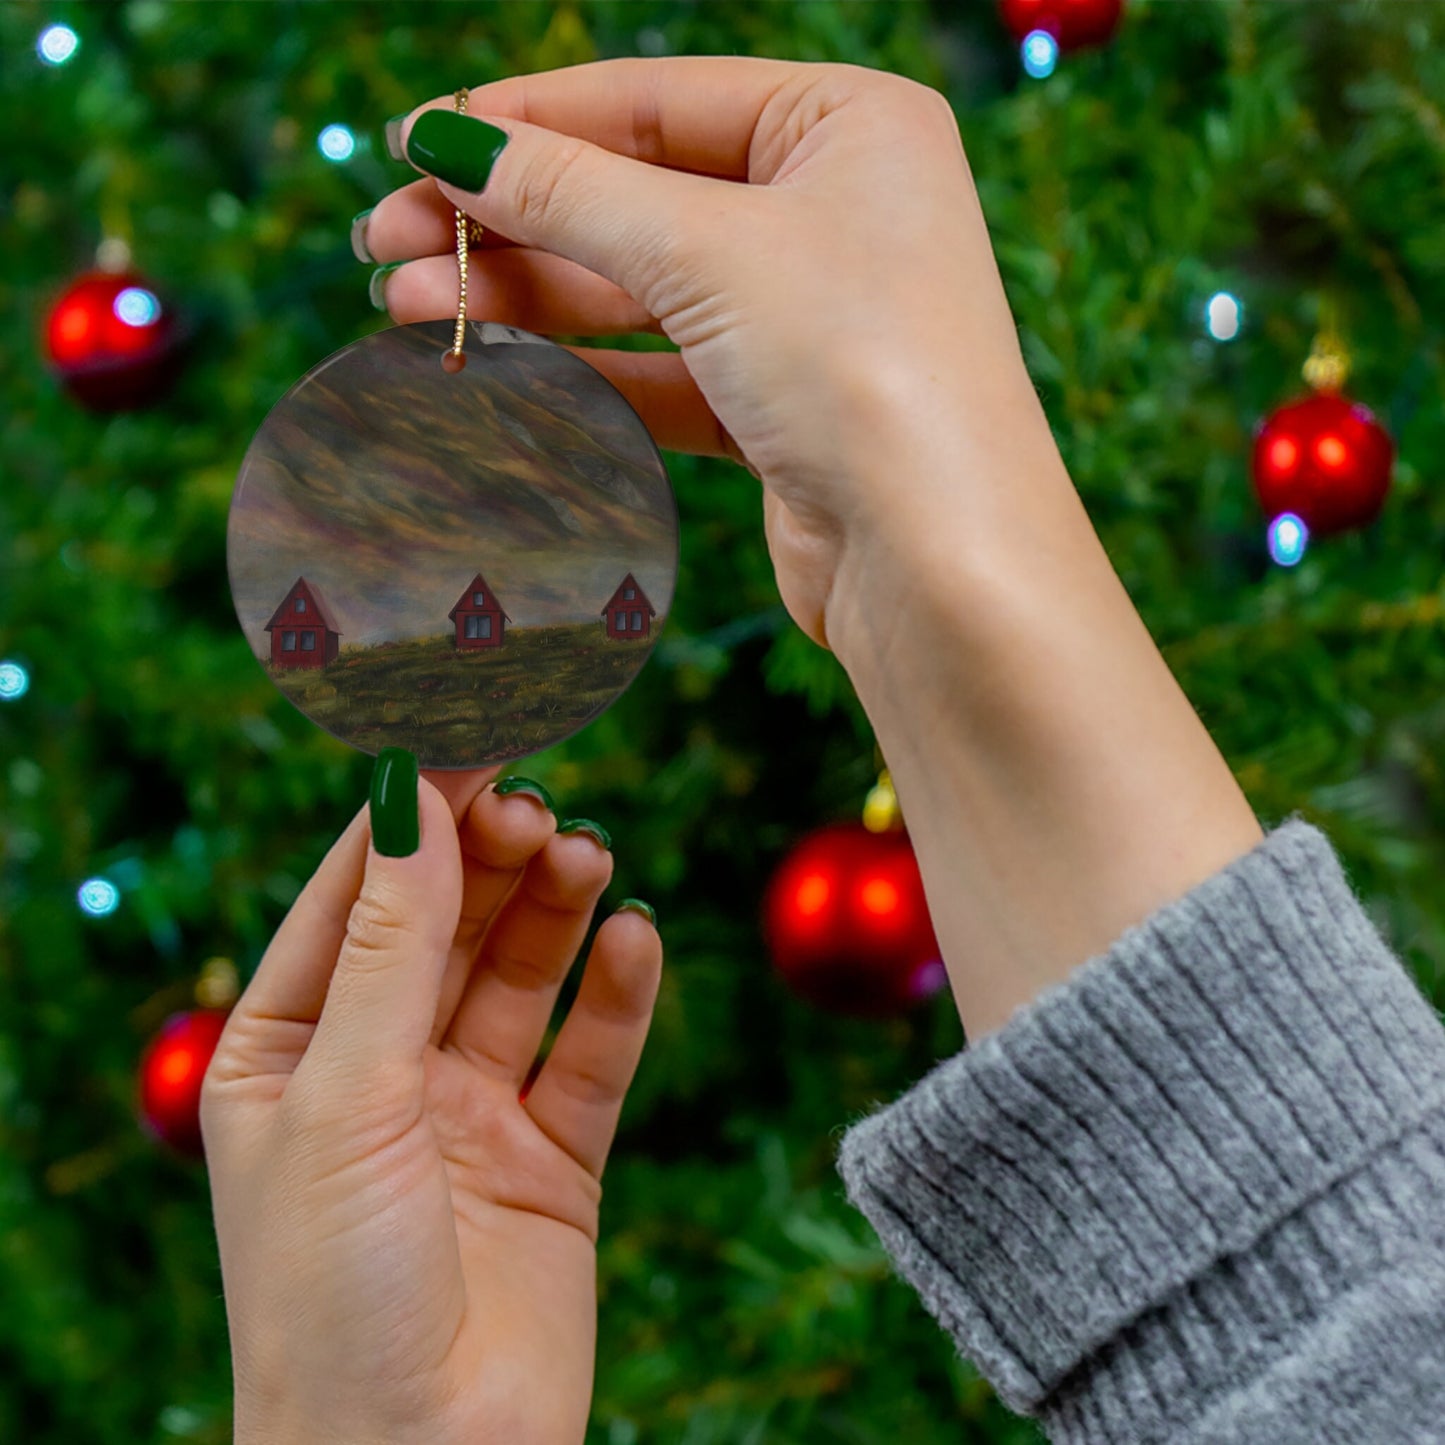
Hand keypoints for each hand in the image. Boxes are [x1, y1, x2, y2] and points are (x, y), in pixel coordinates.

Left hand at [201, 763, 661, 1444]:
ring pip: (521, 975)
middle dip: (489, 857)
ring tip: (586, 856)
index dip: (412, 813)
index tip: (469, 730)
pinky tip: (635, 940)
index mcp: (289, 1050)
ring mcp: (469, 1113)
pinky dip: (617, 995)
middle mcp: (380, 1071)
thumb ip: (391, 944)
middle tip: (536, 805)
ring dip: (554, 909)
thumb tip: (413, 796)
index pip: (355, 895)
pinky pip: (591, 1055)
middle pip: (446, 923)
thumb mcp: (346, 1096)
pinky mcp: (552, 1160)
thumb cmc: (332, 1294)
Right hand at [360, 56, 1056, 653]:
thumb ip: (570, 193)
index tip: (414, 141)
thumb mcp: (706, 251)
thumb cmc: (860, 368)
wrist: (938, 561)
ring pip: (638, 290)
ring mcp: (809, 315)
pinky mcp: (782, 409)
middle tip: (383, 241)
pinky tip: (489, 368)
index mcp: (848, 124)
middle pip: (636, 196)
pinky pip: (660, 372)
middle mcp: (835, 210)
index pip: (655, 100)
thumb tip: (449, 140)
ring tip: (404, 307)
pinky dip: (578, 372)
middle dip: (508, 220)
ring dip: (523, 299)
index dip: (526, 120)